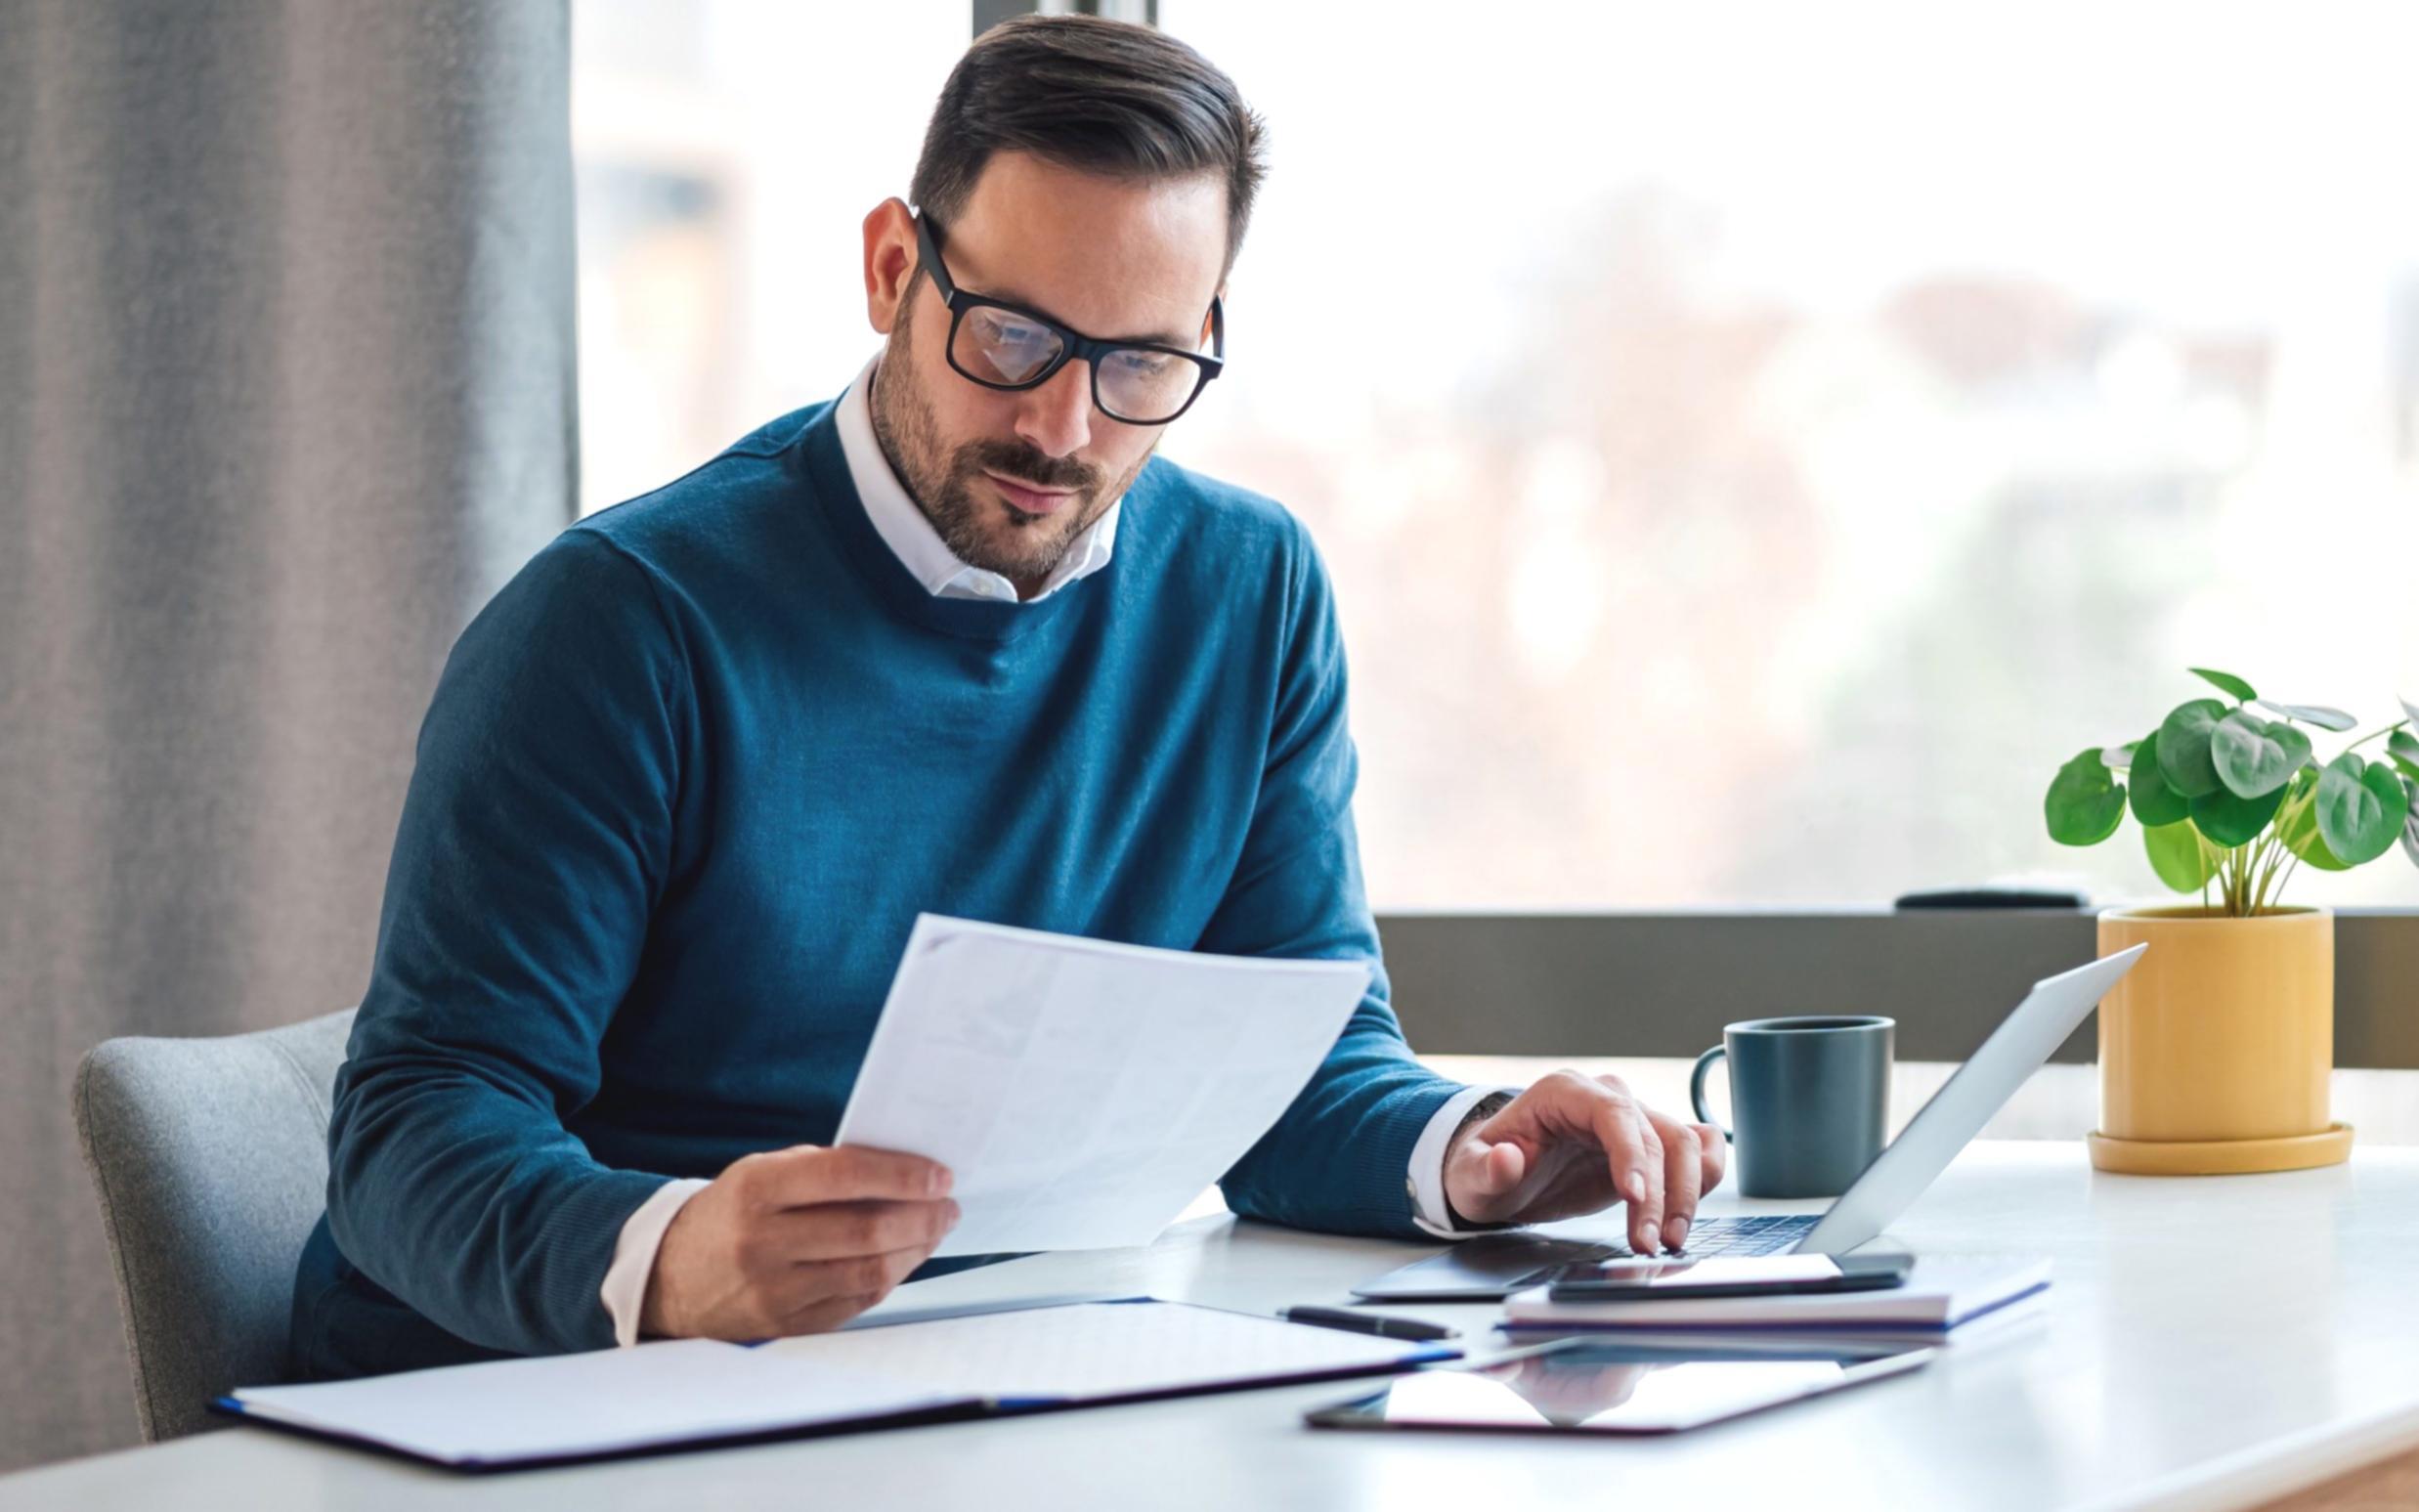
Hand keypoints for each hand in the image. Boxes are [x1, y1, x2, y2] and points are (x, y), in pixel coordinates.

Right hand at [640, 1144, 958, 1339]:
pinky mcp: (784, 1326)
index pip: (844, 1176)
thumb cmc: (732, 1213)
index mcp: (756, 1189)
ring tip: (935, 1229)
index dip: (901, 1174)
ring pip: (868, 1272)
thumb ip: (824, 1169)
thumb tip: (902, 1171)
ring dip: (915, 1250)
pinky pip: (856, 1303)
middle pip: (865, 1230)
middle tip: (948, 1205)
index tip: (939, 1175)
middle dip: (921, 1216)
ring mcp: (772, 1291)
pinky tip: (904, 1258)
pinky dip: (890, 1279)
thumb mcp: (762, 1172)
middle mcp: (761, 1242)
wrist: (672, 1275)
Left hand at [1439, 1071, 1724, 1252]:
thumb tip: (1505, 1159)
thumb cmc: (1486, 1169)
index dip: (1631, 1153)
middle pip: (1656, 1134)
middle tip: (1649, 1243)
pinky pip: (1695, 1147)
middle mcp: (1605, 1099)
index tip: (1635, 1197)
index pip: (1614, 1113)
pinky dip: (1706, 1174)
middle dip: (1661, 1193)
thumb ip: (1485, 1168)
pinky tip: (1692, 1208)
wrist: (1500, 1174)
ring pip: (1684, 1143)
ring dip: (1687, 1193)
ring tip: (1669, 1240)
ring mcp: (1633, 1121)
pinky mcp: (1649, 1147)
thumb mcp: (1469, 1176)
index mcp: (1564, 1093)